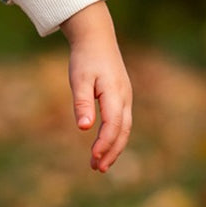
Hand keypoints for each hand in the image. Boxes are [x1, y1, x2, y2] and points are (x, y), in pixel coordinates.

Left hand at [59, 1, 132, 172]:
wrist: (96, 37)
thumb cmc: (85, 57)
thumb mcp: (79, 78)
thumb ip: (81, 102)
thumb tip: (84, 128)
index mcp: (115, 93)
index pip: (113, 125)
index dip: (104, 143)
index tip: (93, 158)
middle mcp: (125, 97)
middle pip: (123, 131)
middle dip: (112, 152)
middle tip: (98, 169)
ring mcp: (125, 97)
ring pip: (124, 128)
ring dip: (114, 147)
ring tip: (100, 164)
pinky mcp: (121, 97)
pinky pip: (122, 122)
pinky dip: (115, 136)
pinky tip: (103, 145)